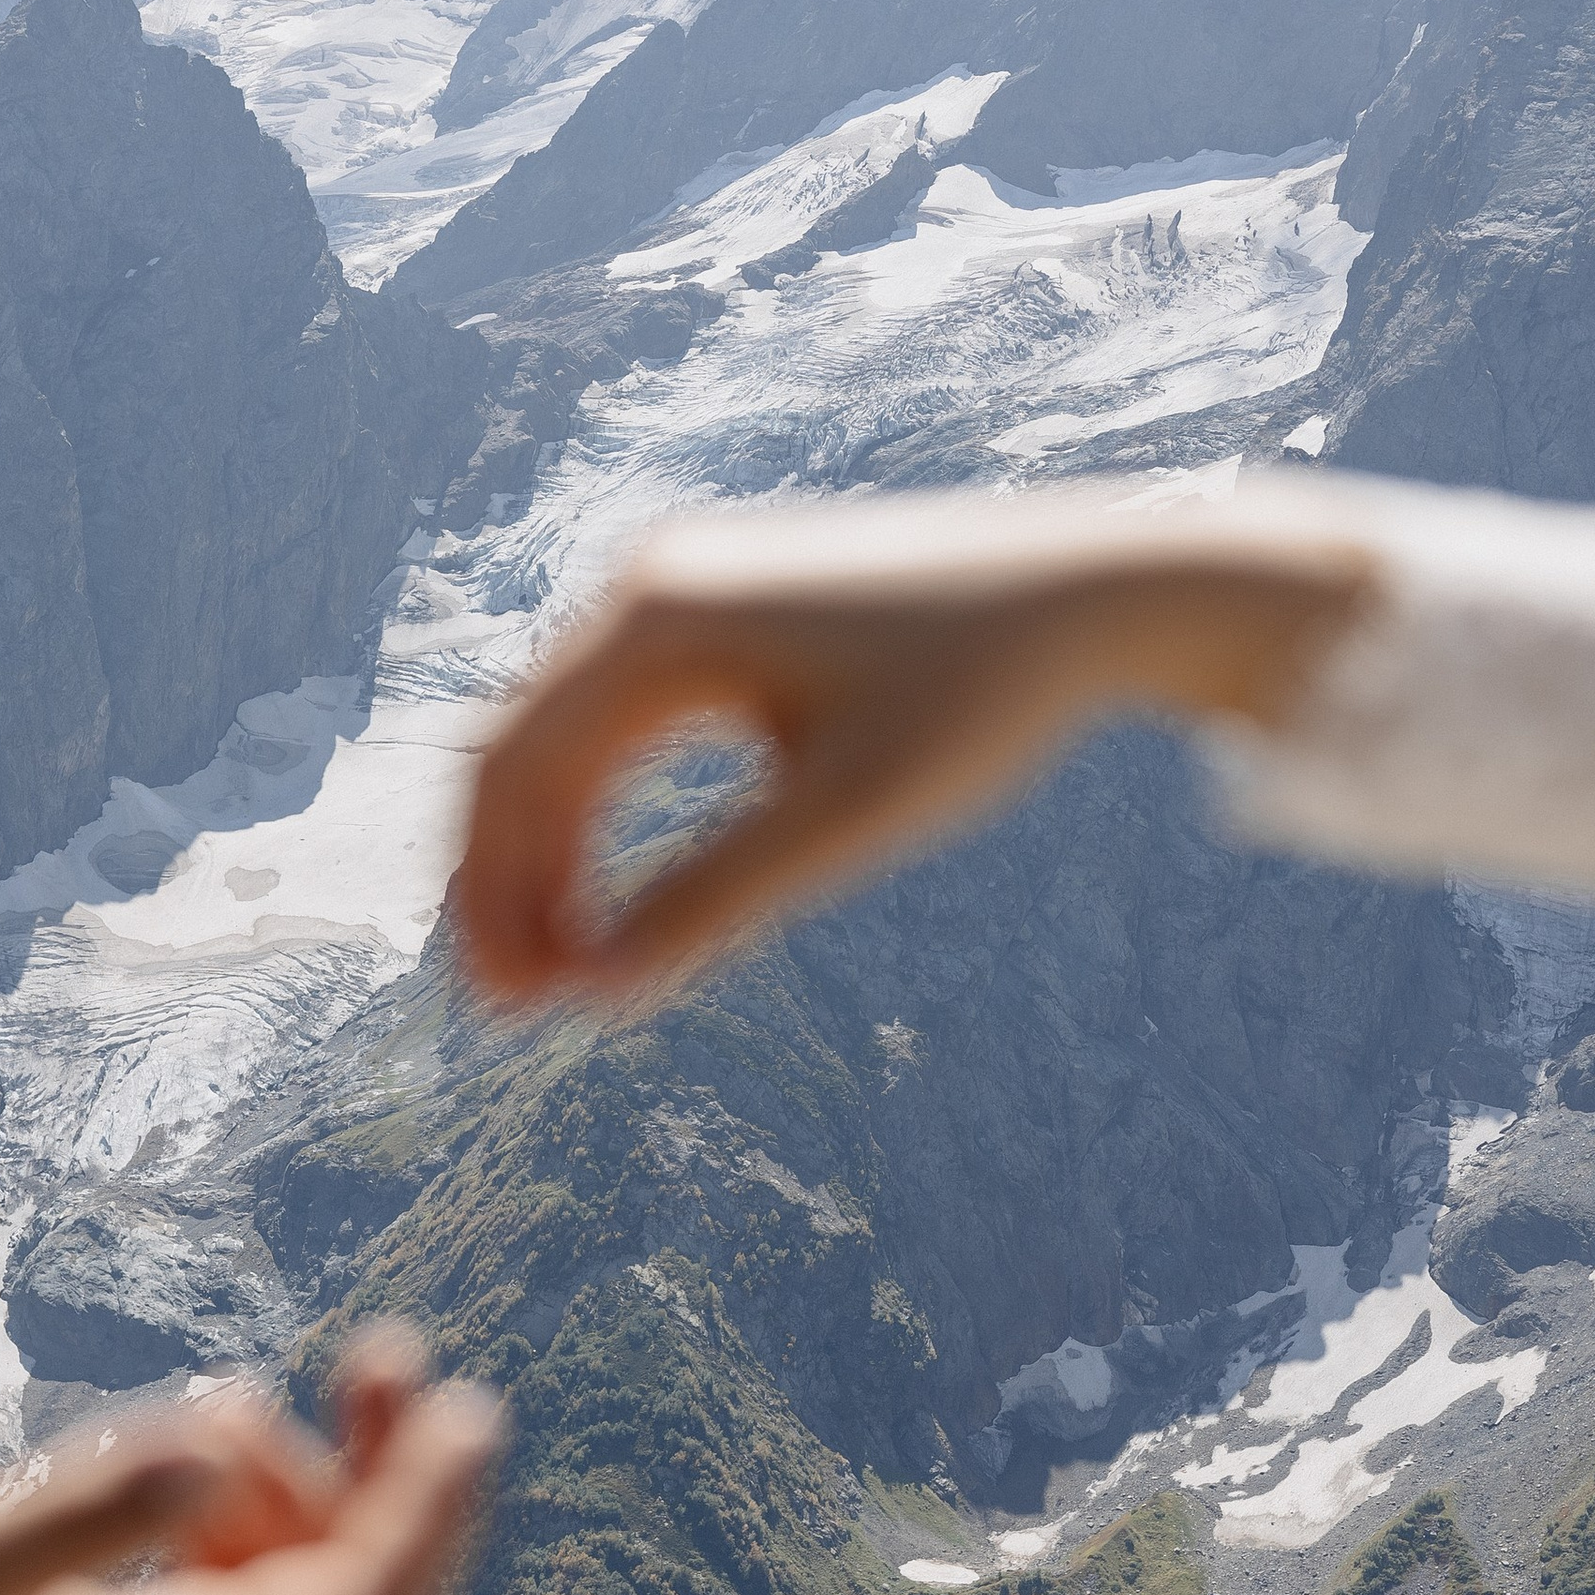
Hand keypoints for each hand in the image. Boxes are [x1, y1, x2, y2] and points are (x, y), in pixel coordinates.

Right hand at [452, 493, 1377, 1001]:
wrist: (1095, 584)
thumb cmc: (984, 691)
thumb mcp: (851, 811)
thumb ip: (721, 896)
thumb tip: (604, 992)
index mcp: (661, 617)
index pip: (521, 768)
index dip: (499, 896)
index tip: (516, 1009)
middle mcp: (653, 584)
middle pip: (523, 750)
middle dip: (508, 885)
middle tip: (514, 1010)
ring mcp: (687, 587)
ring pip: (569, 737)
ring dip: (550, 853)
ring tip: (563, 966)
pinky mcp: (729, 606)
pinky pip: (626, 717)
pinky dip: (604, 807)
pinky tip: (613, 890)